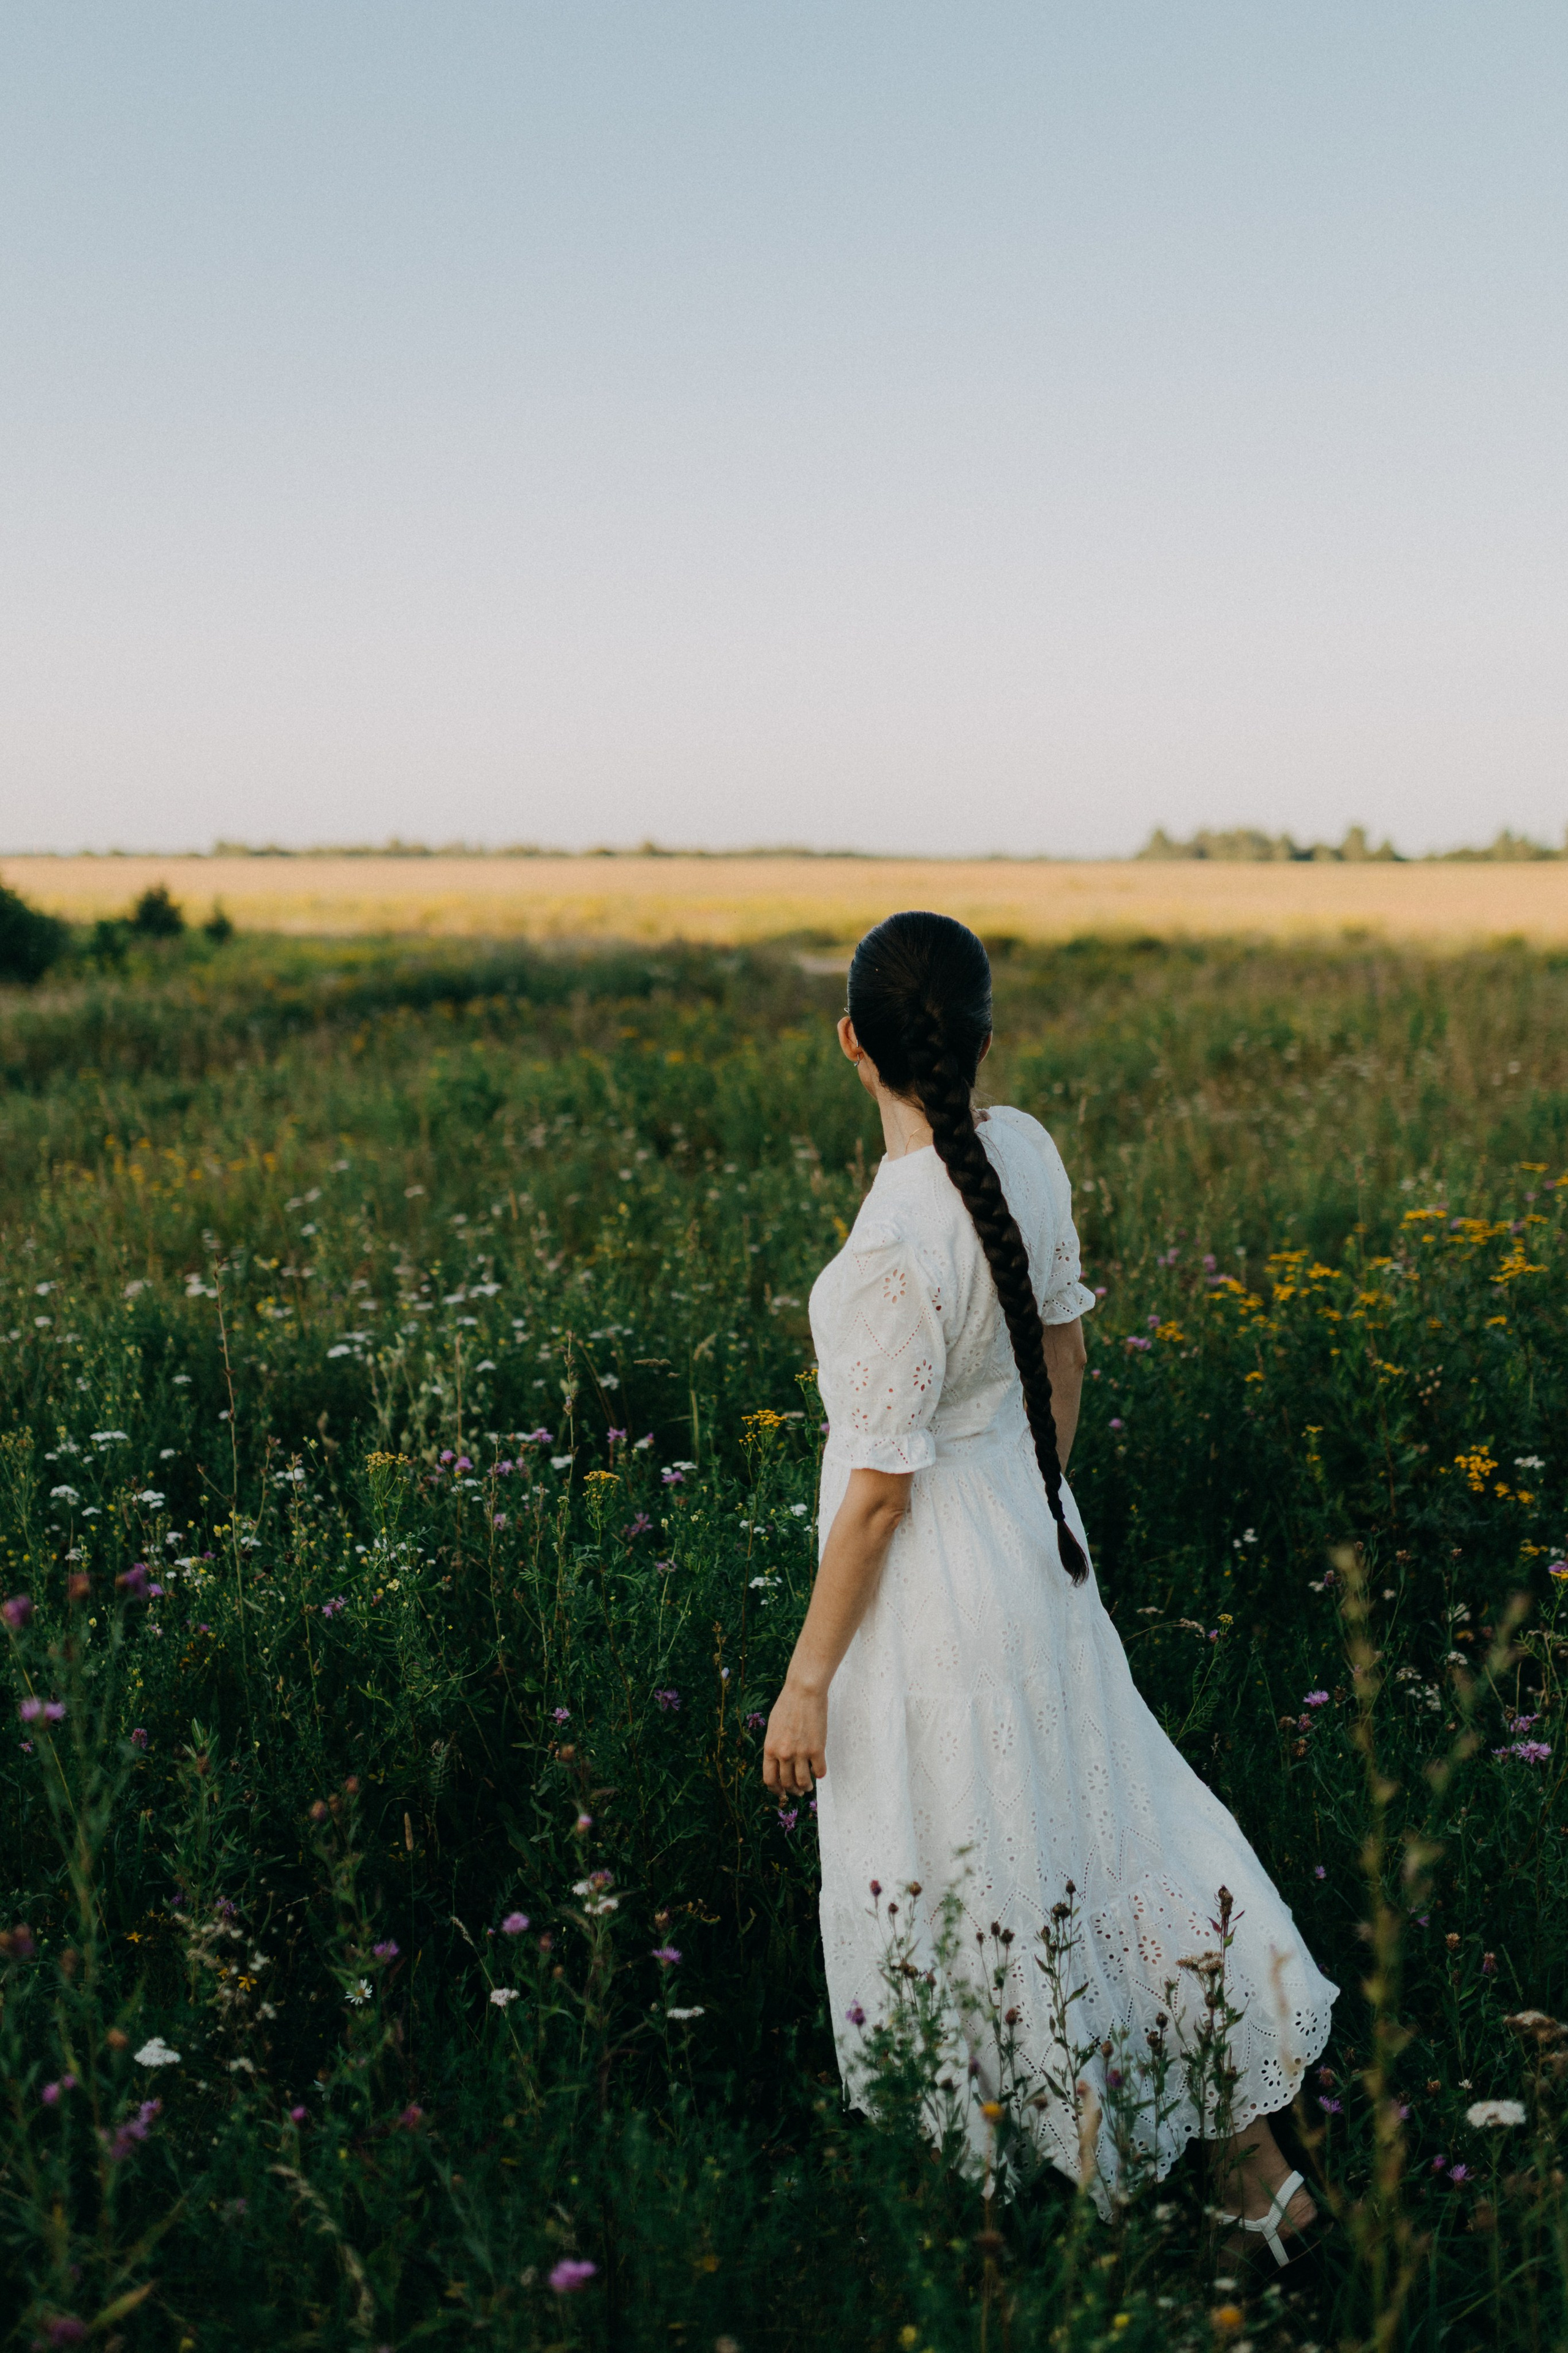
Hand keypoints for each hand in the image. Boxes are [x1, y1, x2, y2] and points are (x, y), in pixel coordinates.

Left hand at [762, 1679, 826, 1796]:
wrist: (804, 1691)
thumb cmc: (788, 1705)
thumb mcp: (773, 1728)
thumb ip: (775, 1746)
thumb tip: (778, 1761)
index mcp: (770, 1749)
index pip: (769, 1779)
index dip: (775, 1790)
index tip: (781, 1792)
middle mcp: (783, 1754)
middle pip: (787, 1784)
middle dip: (792, 1791)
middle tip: (798, 1791)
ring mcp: (801, 1753)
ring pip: (803, 1782)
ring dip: (806, 1787)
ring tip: (809, 1785)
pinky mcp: (817, 1749)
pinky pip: (819, 1771)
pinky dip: (819, 1774)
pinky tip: (819, 1771)